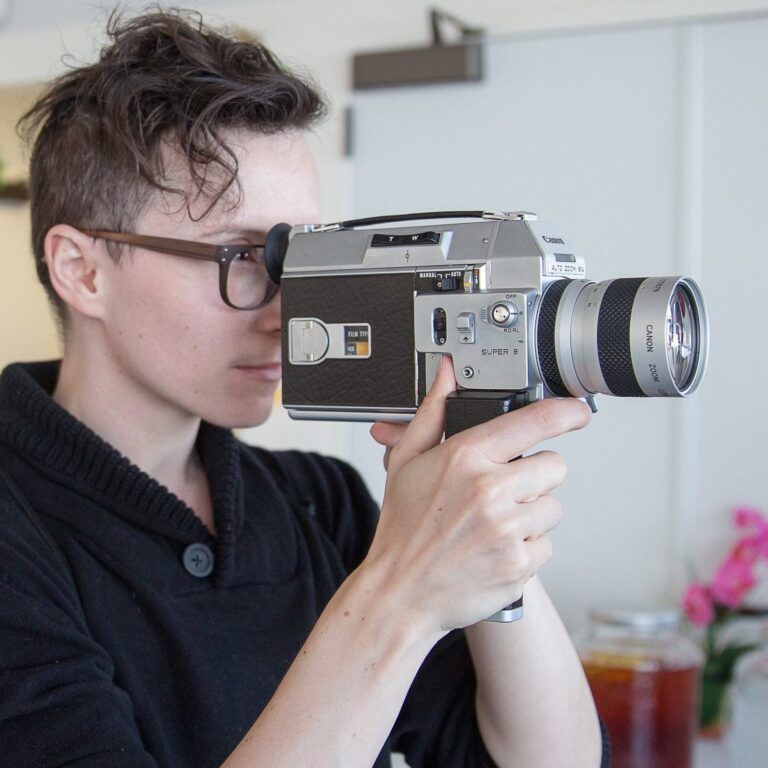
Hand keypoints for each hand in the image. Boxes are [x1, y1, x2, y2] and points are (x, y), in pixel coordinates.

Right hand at [364, 355, 590, 633]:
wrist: (399, 593)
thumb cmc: (403, 529)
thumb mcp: (407, 461)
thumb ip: (433, 411)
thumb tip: (447, 372)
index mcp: (465, 456)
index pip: (534, 421)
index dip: (566, 412)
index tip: (579, 411)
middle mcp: (490, 490)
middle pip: (554, 466)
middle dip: (535, 475)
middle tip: (503, 490)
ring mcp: (507, 528)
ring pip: (553, 507)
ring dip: (531, 514)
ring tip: (493, 524)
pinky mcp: (519, 563)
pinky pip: (546, 544)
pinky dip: (526, 548)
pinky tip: (495, 549)